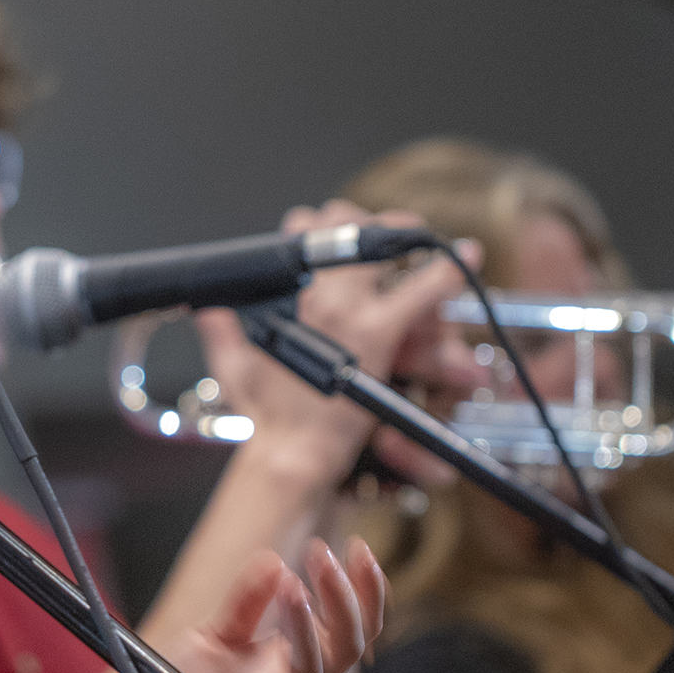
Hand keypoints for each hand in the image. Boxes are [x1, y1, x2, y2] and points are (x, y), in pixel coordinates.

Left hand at [111, 538, 387, 672]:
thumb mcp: (215, 636)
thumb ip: (246, 602)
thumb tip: (274, 559)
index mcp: (293, 664)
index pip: (350, 627)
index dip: (364, 590)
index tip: (359, 545)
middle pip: (347, 648)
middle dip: (344, 599)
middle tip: (322, 553)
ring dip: (308, 629)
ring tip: (294, 587)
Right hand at [191, 200, 474, 481]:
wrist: (290, 452)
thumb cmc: (266, 418)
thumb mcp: (233, 368)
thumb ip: (220, 332)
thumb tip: (205, 309)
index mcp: (285, 295)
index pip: (304, 229)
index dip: (321, 220)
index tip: (331, 222)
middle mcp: (318, 294)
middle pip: (348, 225)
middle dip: (370, 220)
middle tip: (390, 229)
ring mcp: (351, 310)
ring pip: (386, 248)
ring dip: (409, 237)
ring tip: (425, 235)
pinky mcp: (382, 334)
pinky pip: (424, 289)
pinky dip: (449, 271)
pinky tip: (468, 256)